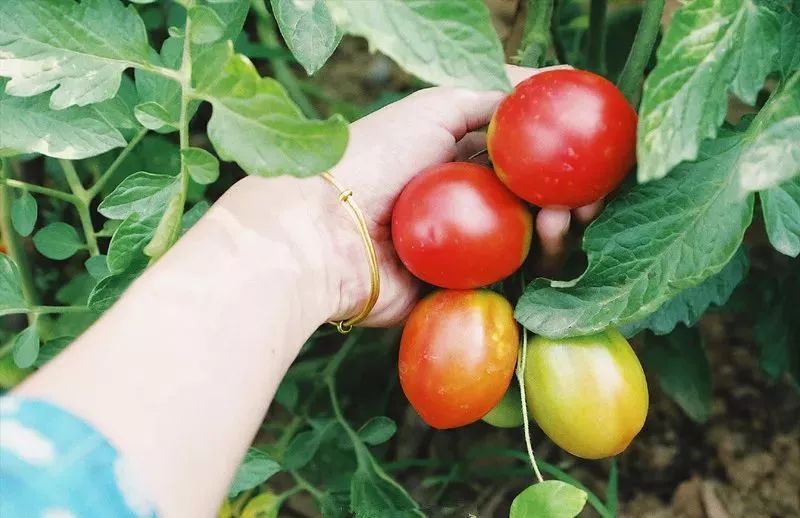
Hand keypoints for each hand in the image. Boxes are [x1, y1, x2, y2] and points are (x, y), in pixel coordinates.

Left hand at [231, 66, 602, 326]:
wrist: (327, 234)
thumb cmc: (375, 159)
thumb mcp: (433, 105)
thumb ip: (494, 92)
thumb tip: (558, 75)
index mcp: (460, 158)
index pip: (528, 155)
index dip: (566, 155)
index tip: (595, 155)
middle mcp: (469, 202)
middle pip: (537, 198)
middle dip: (573, 195)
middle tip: (590, 198)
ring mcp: (467, 248)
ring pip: (533, 240)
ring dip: (562, 228)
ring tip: (562, 221)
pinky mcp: (462, 288)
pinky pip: (514, 279)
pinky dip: (541, 265)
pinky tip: (551, 246)